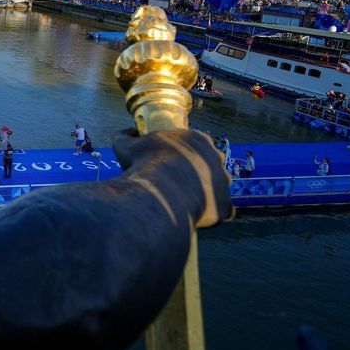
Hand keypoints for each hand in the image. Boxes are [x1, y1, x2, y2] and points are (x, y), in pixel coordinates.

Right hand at [113, 128, 233, 228]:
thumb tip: (128, 133)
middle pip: (209, 164)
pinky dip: (213, 213)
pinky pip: (224, 210)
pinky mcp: (224, 205)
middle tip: (175, 182)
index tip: (167, 163)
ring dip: (205, 192)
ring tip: (184, 201)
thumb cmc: (145, 164)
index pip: (194, 143)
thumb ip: (125, 136)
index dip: (180, 154)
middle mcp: (216, 158)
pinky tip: (197, 215)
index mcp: (198, 139)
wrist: (162, 192)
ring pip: (218, 186)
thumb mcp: (126, 145)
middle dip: (196, 172)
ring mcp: (224, 181)